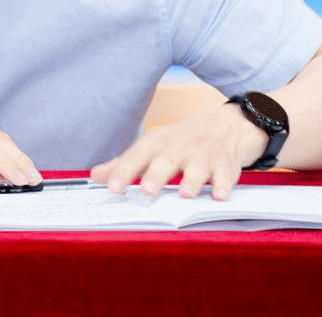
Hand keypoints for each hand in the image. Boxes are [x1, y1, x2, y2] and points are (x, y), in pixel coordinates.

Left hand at [89, 103, 266, 199]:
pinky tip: (220, 196)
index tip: (112, 186)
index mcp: (158, 143)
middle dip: (157, 175)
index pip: (137, 156)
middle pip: (166, 160)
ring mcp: (204, 155)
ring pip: (197, 168)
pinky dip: (224, 186)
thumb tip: (95, 176)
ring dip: (192, 181)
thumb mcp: (153, 147)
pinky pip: (226, 175)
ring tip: (185, 194)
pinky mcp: (225, 164)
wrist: (226, 125)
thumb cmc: (181, 141)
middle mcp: (179, 147)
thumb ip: (125, 164)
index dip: (124, 171)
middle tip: (147, 190)